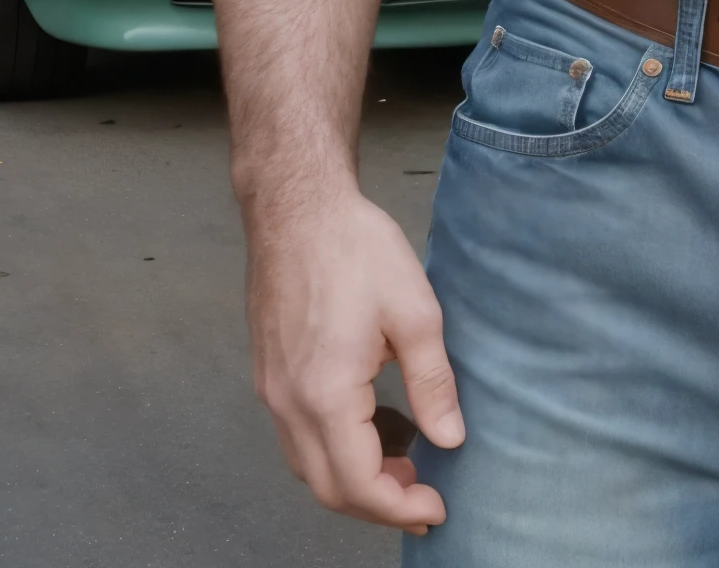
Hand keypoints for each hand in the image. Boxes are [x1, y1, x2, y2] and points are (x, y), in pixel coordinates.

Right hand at [247, 189, 465, 531]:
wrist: (297, 208)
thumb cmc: (355, 249)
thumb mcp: (414, 311)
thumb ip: (433, 382)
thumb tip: (450, 437)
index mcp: (325, 395)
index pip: (359, 484)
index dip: (400, 509)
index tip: (437, 507)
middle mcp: (288, 404)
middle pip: (327, 488)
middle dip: (378, 505)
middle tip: (424, 496)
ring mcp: (272, 391)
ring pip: (307, 468)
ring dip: (352, 482)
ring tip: (402, 467)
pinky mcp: (268, 374)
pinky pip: (296, 439)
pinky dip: (331, 454)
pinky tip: (366, 433)